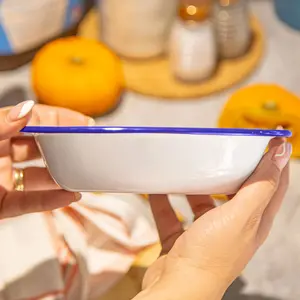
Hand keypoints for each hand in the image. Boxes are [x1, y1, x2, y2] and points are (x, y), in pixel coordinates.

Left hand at [0, 100, 93, 218]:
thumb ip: (1, 123)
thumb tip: (28, 108)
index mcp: (0, 132)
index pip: (37, 120)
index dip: (62, 119)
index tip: (86, 123)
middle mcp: (3, 154)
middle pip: (43, 148)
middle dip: (67, 148)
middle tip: (89, 149)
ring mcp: (3, 180)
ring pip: (41, 178)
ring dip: (63, 177)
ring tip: (84, 175)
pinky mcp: (2, 205)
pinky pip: (30, 203)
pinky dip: (50, 201)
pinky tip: (69, 196)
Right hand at [136, 138, 290, 299]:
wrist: (176, 288)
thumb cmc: (210, 256)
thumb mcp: (240, 216)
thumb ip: (260, 185)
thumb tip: (282, 154)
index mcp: (254, 221)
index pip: (273, 185)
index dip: (274, 161)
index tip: (267, 140)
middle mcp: (232, 226)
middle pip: (236, 190)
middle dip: (230, 168)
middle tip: (220, 148)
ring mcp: (206, 233)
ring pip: (202, 201)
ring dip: (193, 185)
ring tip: (185, 166)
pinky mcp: (182, 238)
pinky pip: (173, 213)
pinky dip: (165, 200)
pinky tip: (156, 187)